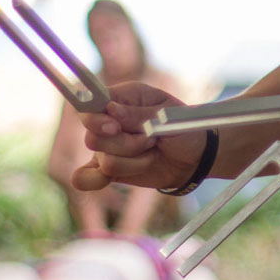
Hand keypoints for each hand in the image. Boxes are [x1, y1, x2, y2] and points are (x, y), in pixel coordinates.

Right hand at [73, 82, 204, 191]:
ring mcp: (106, 146)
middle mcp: (108, 121)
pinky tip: (106, 179)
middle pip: (93, 138)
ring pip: (103, 160)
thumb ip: (139, 114)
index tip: (115, 128)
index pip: (88, 104)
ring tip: (152, 152)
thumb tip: (110, 109)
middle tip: (151, 140)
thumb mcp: (168, 115)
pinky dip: (92, 181)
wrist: (194, 156)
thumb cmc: (183, 127)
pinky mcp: (108, 168)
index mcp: (122, 98)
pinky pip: (84, 177)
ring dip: (133, 161)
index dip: (95, 118)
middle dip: (126, 144)